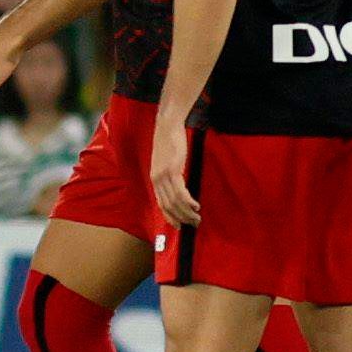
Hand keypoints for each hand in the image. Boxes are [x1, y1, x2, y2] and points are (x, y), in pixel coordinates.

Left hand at [150, 113, 198, 228]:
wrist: (167, 126)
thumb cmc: (169, 142)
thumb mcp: (166, 161)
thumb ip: (170, 175)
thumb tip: (179, 186)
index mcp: (155, 179)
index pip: (161, 204)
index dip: (170, 217)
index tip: (179, 225)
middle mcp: (157, 180)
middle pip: (168, 206)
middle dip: (181, 218)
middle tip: (193, 224)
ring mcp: (164, 175)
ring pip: (175, 201)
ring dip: (187, 212)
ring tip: (197, 218)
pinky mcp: (173, 170)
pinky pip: (181, 191)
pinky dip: (189, 201)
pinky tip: (196, 206)